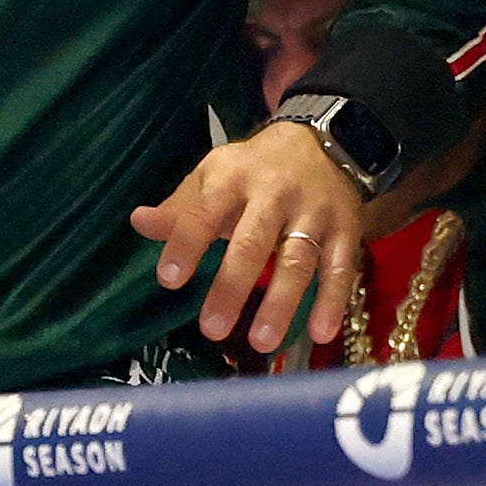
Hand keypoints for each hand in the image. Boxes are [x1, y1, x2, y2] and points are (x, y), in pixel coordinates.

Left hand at [136, 124, 368, 352]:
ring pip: (297, 260)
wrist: (321, 143)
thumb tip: (139, 222)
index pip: (204, 214)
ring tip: (261, 342)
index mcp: (232, 180)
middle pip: (252, 243)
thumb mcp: (211, 178)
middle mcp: (274, 195)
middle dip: (232, 287)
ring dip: (280, 303)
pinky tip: (320, 334)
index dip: (186, 245)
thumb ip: (179, 209)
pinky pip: (340, 268)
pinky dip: (332, 301)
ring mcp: (313, 213)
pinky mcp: (346, 230)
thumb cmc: (253, 169)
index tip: (169, 280)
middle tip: (212, 330)